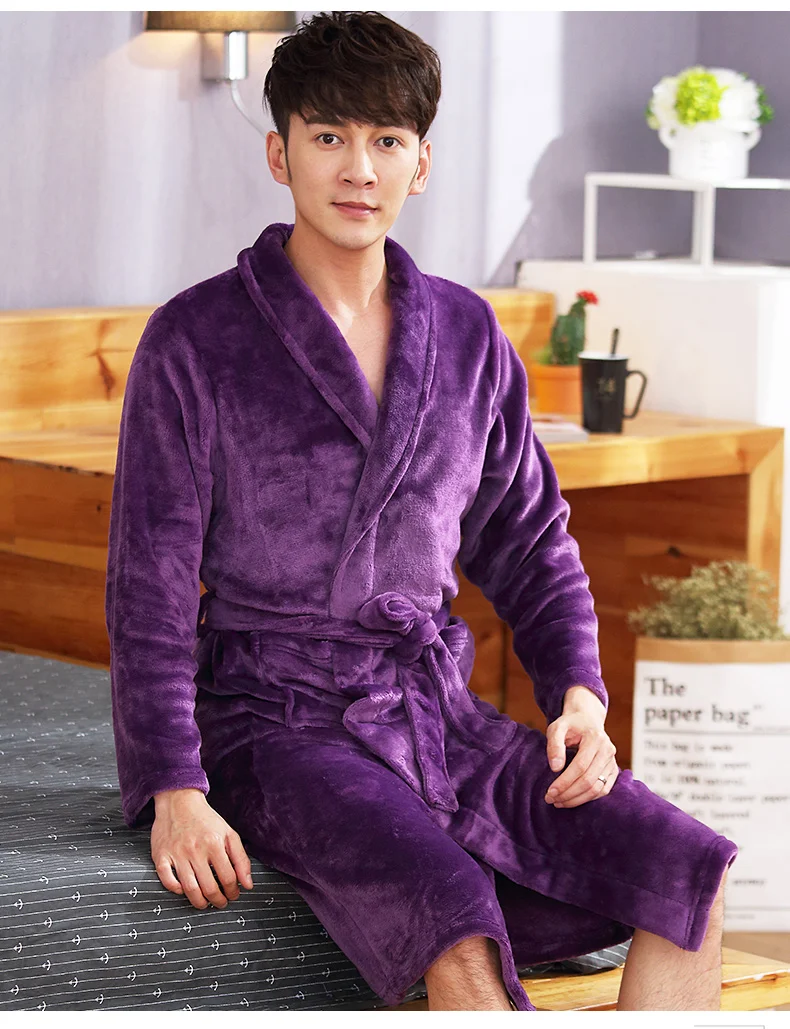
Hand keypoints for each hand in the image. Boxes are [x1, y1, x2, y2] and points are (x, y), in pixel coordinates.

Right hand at [151, 788, 253, 908]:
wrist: (179, 802)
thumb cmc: (206, 819)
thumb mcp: (228, 833)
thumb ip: (241, 859)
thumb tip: (248, 884)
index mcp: (214, 843)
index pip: (228, 878)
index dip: (233, 891)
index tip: (234, 895)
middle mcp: (195, 850)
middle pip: (209, 887)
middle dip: (218, 900)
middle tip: (221, 903)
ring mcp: (177, 853)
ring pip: (189, 889)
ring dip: (199, 902)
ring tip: (205, 904)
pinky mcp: (161, 855)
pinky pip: (167, 880)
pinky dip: (175, 890)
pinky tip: (184, 891)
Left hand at [544, 686, 618, 808]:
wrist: (587, 720)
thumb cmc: (569, 724)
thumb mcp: (556, 727)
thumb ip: (554, 745)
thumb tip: (555, 768)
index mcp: (595, 738)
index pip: (580, 767)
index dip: (564, 782)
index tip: (550, 792)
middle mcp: (608, 750)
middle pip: (589, 780)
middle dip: (569, 794)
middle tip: (551, 800)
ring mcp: (613, 761)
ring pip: (598, 789)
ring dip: (578, 799)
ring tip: (559, 802)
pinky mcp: (614, 770)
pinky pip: (604, 790)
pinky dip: (589, 798)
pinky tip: (573, 800)